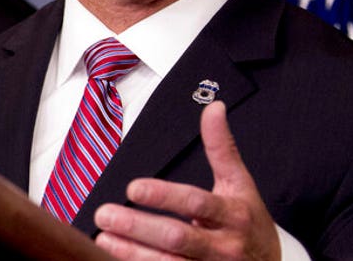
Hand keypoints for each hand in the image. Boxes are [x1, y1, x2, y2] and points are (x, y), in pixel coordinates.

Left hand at [92, 101, 280, 259]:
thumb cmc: (249, 222)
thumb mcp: (240, 184)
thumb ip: (222, 148)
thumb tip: (213, 107)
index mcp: (232, 214)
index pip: (196, 203)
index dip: (164, 196)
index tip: (132, 188)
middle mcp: (223, 246)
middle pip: (178, 238)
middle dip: (139, 227)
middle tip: (104, 214)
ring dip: (133, 253)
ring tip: (103, 238)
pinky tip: (115, 258)